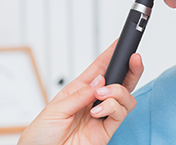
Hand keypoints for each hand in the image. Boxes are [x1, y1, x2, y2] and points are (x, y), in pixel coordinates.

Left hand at [18, 41, 143, 144]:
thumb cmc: (41, 134)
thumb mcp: (56, 108)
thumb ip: (80, 95)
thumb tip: (100, 81)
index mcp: (79, 90)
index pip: (99, 68)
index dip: (111, 54)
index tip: (121, 42)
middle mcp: (93, 100)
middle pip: (119, 81)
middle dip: (130, 68)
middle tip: (134, 59)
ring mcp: (101, 115)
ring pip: (125, 97)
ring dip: (117, 92)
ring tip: (101, 96)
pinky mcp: (106, 131)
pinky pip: (120, 115)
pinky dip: (112, 109)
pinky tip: (98, 112)